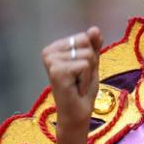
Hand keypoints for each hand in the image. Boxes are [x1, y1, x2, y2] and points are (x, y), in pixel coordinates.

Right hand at [41, 27, 101, 143]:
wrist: (76, 114)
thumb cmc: (81, 90)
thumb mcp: (91, 64)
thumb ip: (92, 46)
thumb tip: (94, 29)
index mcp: (54, 48)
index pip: (85, 37)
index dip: (90, 56)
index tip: (81, 72)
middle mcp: (49, 52)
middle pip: (86, 43)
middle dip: (91, 64)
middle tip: (80, 79)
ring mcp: (51, 61)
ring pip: (88, 55)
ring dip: (89, 73)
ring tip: (78, 84)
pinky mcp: (57, 71)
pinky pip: (86, 65)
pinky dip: (86, 79)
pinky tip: (76, 88)